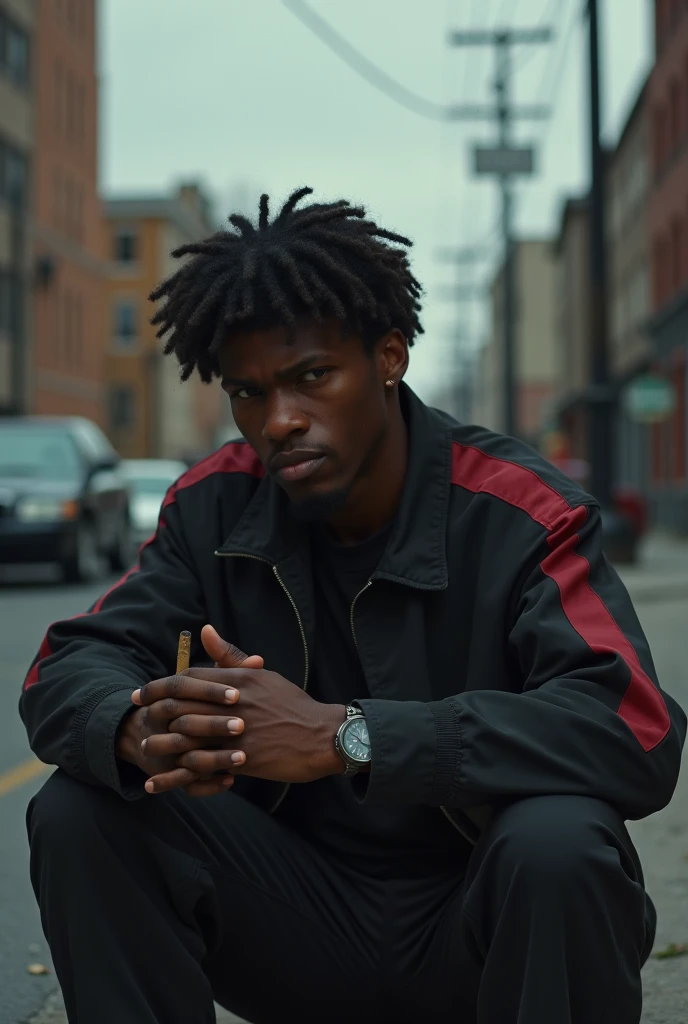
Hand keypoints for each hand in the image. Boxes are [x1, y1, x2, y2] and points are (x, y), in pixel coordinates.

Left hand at [137, 628, 345, 793]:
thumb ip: (231, 656)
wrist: (322, 736)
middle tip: (137, 717)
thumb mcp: (262, 676)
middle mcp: (233, 704)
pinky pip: (203, 766)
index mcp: (238, 681)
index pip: (188, 678)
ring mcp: (237, 732)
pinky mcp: (242, 759)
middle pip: (181, 705)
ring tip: (144, 750)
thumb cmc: (292, 704)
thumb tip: (205, 630)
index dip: (161, 685)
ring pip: (188, 737)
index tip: (143, 692)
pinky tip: (162, 782)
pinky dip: (178, 775)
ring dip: (162, 744)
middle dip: (154, 711)